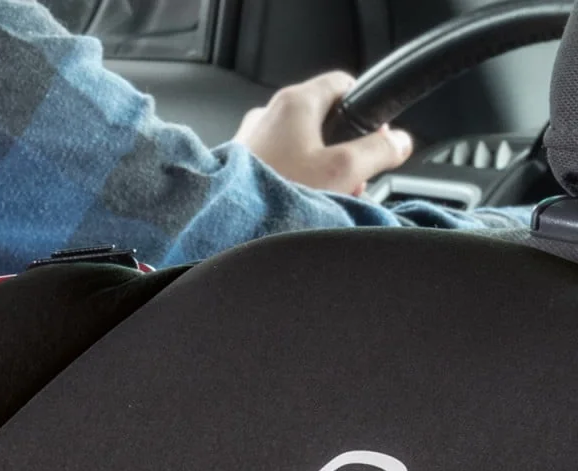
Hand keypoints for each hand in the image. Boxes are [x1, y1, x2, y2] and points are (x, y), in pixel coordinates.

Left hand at [233, 70, 413, 195]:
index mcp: (295, 102)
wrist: (216, 237)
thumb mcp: (342, 171)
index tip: (376, 138)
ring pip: (298, 151)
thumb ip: (378, 151)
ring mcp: (247, 145)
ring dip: (319, 174)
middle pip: (322, 123)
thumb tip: (400, 142)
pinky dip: (292, 187)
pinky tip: (297, 213)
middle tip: (352, 184)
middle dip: (343, 153)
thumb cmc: (272, 199)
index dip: (366, 110)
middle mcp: (266, 116)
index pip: (344, 85)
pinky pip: (275, 172)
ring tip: (325, 204)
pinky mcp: (234, 175)